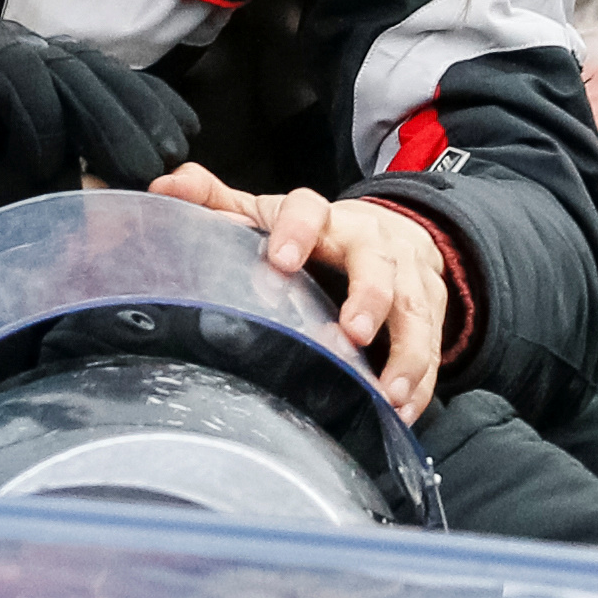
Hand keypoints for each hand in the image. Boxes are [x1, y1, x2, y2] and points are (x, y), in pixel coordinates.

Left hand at [150, 163, 448, 421]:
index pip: (310, 211)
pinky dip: (421, 383)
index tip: (279, 261)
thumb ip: (219, 202)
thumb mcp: (271, 215)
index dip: (296, 231)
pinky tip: (404, 411)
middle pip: (377, 264)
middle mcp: (372, 244)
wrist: (397, 232)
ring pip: (415, 312)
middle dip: (369, 296)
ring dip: (405, 353)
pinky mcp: (431, 313)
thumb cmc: (319, 233)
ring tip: (388, 391)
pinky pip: (432, 350)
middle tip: (351, 330)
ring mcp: (408, 279)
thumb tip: (165, 186)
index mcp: (325, 219)